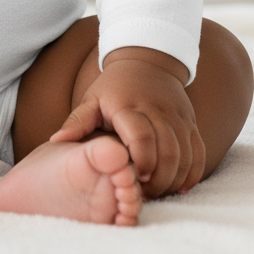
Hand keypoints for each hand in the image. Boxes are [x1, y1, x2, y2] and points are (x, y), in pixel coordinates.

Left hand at [50, 48, 204, 197]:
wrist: (147, 60)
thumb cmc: (113, 86)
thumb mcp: (92, 98)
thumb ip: (77, 121)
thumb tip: (56, 140)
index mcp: (129, 106)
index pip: (142, 137)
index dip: (142, 161)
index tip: (134, 178)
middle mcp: (157, 110)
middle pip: (168, 151)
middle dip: (158, 179)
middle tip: (144, 193)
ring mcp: (177, 117)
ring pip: (185, 155)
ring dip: (174, 179)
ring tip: (158, 191)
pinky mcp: (190, 122)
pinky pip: (198, 151)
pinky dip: (193, 172)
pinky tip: (180, 186)